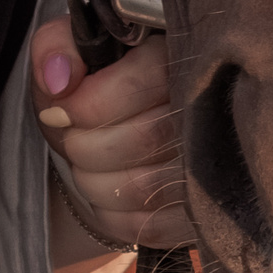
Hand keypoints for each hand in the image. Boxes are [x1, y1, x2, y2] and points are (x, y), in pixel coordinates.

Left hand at [30, 18, 198, 256]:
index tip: (60, 111)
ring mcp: (217, 164)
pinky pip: (154, 227)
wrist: (114, 132)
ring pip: (148, 186)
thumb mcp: (69, 50)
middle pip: (146, 138)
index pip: (142, 84)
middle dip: (86, 145)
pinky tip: (106, 193)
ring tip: (85, 165)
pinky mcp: (207, 213)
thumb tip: (60, 81)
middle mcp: (212, 106)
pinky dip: (112, 215)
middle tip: (72, 139)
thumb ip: (55, 46)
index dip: (89, 105)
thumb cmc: (93, 84)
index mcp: (179, 54)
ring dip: (94, 181)